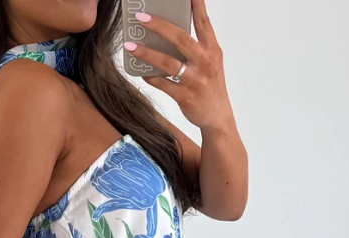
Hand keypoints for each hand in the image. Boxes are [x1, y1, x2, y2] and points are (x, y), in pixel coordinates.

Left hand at [124, 0, 233, 131]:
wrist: (218, 117)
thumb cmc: (210, 86)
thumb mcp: (210, 62)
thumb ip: (196, 47)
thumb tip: (169, 32)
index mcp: (212, 50)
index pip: (203, 23)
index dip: (196, 6)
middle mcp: (205, 62)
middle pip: (180, 38)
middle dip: (159, 26)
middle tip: (141, 18)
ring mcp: (195, 80)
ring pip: (168, 62)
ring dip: (147, 53)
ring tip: (131, 46)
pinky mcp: (186, 97)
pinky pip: (163, 84)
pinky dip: (150, 76)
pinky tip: (140, 70)